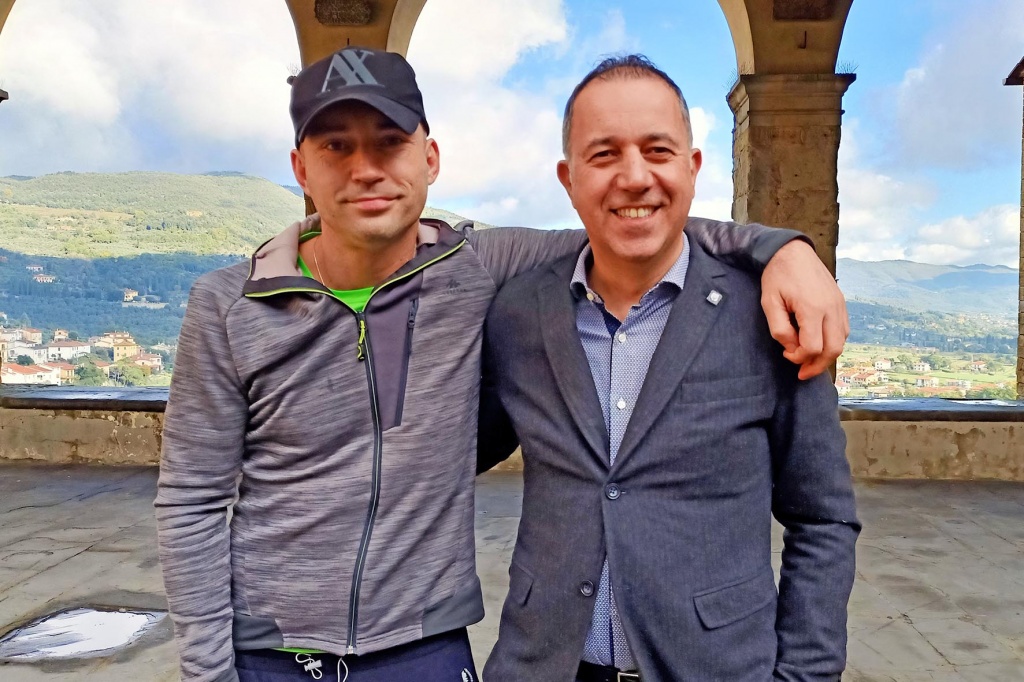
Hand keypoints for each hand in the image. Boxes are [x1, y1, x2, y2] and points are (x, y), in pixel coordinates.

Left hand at [760, 240, 847, 379]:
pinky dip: (832, 341)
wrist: (792, 251)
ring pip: (842, 341)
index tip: (786, 353)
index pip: (813, 347)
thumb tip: (792, 348)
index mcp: (812, 308)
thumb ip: (780, 329)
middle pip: (834, 349)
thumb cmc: (777, 276)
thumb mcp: (769, 303)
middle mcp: (831, 308)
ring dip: (827, 355)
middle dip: (817, 366)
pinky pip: (843, 329)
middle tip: (802, 373)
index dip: (799, 357)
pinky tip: (818, 343)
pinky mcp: (841, 302)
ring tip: (809, 360)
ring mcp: (839, 305)